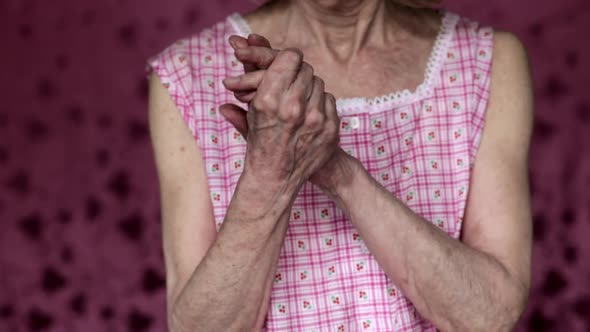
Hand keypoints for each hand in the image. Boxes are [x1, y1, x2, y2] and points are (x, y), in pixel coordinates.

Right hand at [220, 34, 359, 195]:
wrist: (277, 180)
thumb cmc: (259, 146)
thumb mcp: (248, 115)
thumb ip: (245, 86)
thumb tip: (238, 54)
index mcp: (269, 99)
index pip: (290, 58)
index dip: (287, 59)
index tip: (283, 65)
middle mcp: (293, 107)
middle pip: (306, 69)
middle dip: (296, 75)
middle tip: (289, 83)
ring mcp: (315, 119)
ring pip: (319, 84)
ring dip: (308, 89)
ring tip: (297, 101)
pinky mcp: (330, 129)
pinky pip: (329, 101)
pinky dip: (319, 104)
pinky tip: (309, 114)